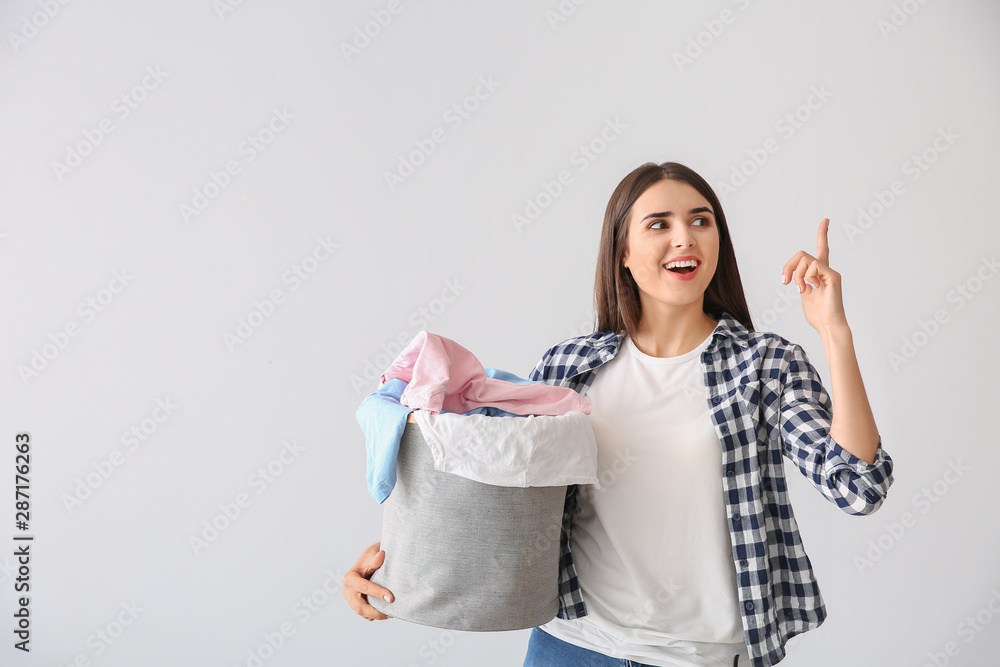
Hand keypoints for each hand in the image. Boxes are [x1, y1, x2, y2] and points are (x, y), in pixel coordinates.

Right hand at [342, 542, 393, 620]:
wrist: (369, 563)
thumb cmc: (370, 558)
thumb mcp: (372, 555)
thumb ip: (376, 558)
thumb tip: (381, 555)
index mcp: (350, 578)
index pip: (363, 587)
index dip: (377, 593)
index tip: (390, 598)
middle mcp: (348, 591)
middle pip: (359, 606)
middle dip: (374, 611)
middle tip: (390, 613)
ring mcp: (351, 600)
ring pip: (362, 613)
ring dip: (376, 615)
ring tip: (390, 614)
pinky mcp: (357, 605)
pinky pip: (365, 615)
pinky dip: (374, 616)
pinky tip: (385, 613)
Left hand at [780, 218, 848, 333]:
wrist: (827, 325)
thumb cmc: (817, 314)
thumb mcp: (803, 294)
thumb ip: (800, 280)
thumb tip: (793, 275)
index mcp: (819, 273)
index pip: (821, 249)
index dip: (822, 235)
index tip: (826, 220)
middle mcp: (826, 270)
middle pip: (802, 253)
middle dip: (788, 266)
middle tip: (785, 282)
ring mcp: (830, 272)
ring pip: (805, 260)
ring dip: (796, 275)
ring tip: (800, 289)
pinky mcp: (833, 276)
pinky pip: (813, 266)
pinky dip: (806, 277)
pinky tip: (812, 288)